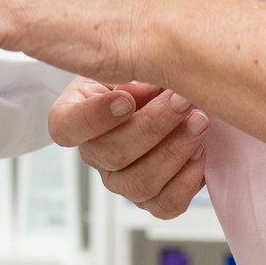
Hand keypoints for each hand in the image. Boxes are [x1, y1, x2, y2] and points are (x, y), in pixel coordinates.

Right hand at [49, 77, 209, 217]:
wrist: (166, 95)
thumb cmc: (141, 73)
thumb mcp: (127, 59)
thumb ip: (129, 62)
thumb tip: (153, 75)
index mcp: (75, 114)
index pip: (65, 126)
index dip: (94, 117)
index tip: (126, 99)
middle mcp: (93, 152)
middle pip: (111, 154)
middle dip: (153, 125)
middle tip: (182, 100)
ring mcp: (119, 180)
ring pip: (139, 183)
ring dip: (175, 151)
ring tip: (200, 122)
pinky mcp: (150, 198)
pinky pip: (165, 205)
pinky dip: (187, 181)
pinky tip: (200, 153)